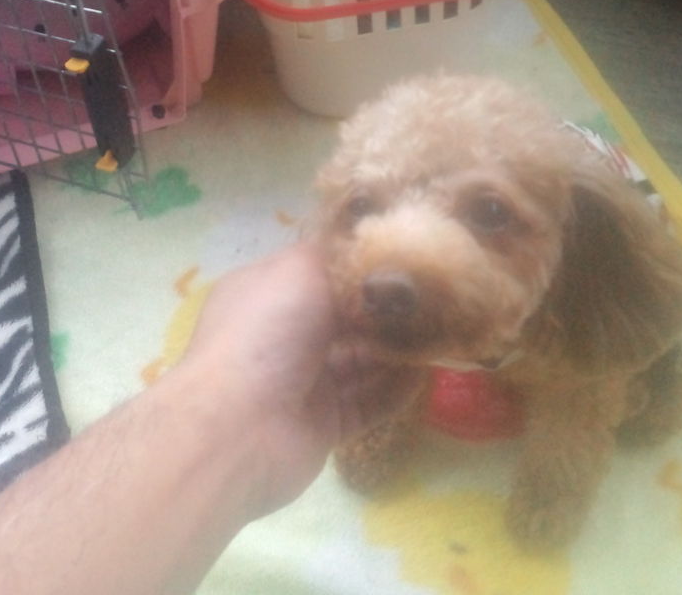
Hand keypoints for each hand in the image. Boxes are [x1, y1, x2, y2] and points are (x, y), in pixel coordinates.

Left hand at [176, 243, 421, 516]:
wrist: (237, 429)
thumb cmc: (265, 334)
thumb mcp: (299, 271)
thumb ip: (338, 258)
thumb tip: (371, 254)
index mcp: (268, 292)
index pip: (320, 270)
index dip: (360, 262)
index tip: (407, 253)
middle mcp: (284, 334)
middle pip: (345, 317)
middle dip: (386, 309)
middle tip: (438, 296)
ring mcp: (303, 382)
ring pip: (361, 360)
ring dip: (398, 349)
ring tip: (444, 331)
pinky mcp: (323, 424)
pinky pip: (368, 402)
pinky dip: (396, 390)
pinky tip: (427, 374)